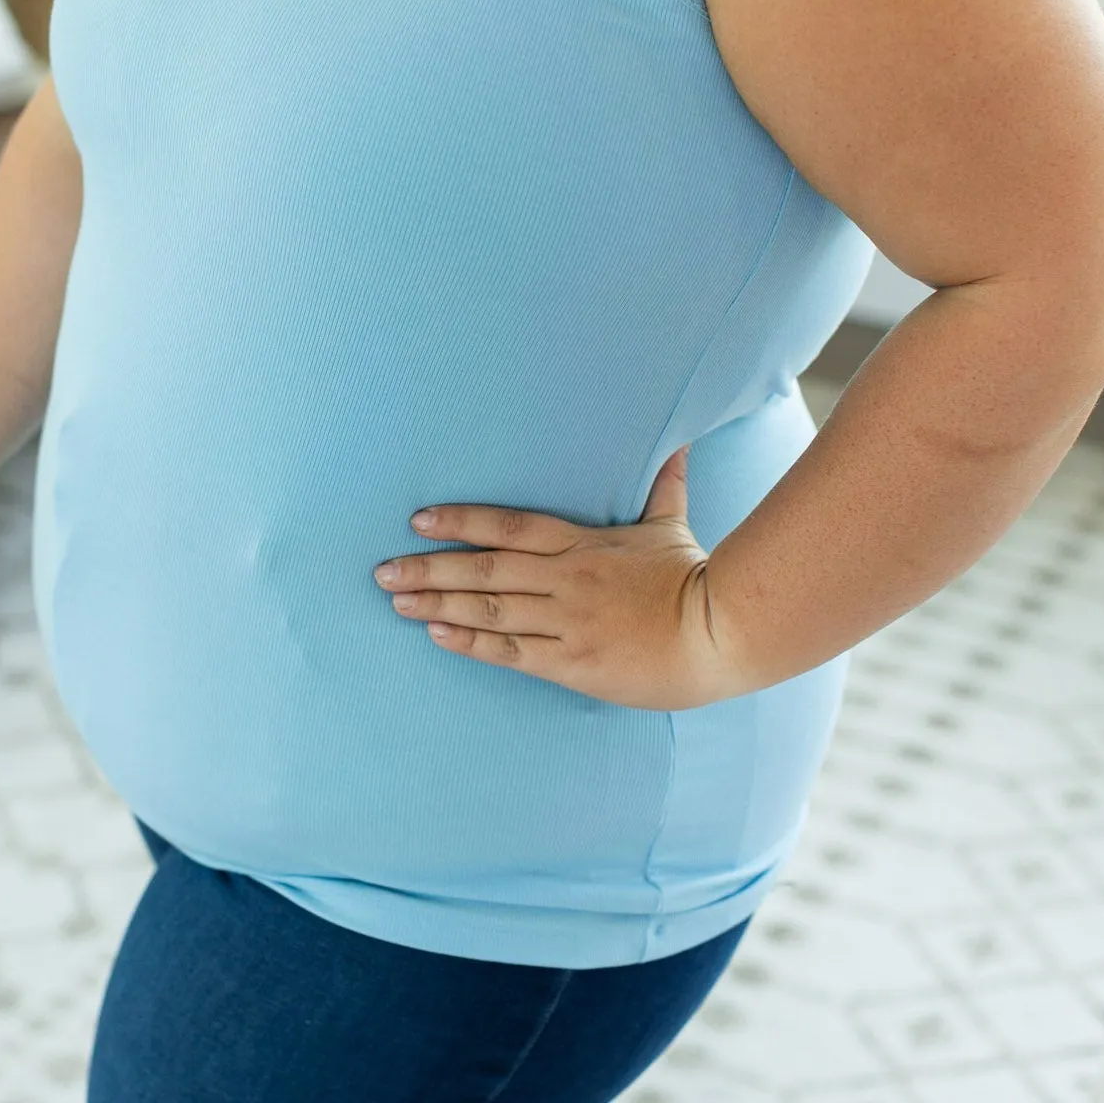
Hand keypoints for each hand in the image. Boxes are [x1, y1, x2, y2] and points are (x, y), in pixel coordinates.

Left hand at [371, 445, 741, 710]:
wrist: (721, 634)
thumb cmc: (692, 578)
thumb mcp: (671, 524)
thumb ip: (663, 483)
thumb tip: (679, 439)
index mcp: (583, 543)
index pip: (510, 525)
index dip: (462, 521)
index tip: (419, 520)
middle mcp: (567, 580)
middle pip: (485, 569)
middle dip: (429, 568)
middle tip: (382, 569)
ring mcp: (567, 623)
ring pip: (489, 610)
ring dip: (436, 604)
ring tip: (395, 599)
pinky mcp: (573, 663)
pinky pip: (511, 652)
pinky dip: (470, 642)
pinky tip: (436, 634)